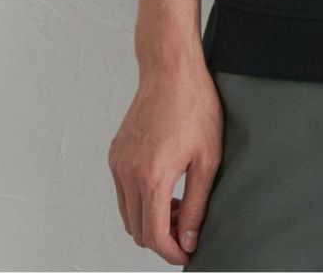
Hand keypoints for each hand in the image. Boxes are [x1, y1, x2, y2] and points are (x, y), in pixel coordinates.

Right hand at [108, 59, 222, 264]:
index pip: (154, 235)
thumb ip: (196, 205)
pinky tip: (165, 188)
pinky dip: (140, 201)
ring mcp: (118, 163)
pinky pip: (123, 192)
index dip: (171, 252)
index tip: (187, 254)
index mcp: (152, 177)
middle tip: (186, 231)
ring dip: (150, 221)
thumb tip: (188, 240)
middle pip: (137, 230)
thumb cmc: (194, 106)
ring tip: (178, 208)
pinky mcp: (115, 154)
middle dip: (162, 239)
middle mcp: (127, 173)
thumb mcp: (207, 159)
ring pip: (127, 214)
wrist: (170, 69)